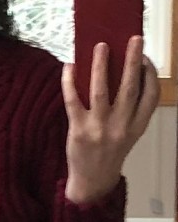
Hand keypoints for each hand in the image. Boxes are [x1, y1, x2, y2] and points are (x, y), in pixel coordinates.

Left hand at [61, 35, 159, 203]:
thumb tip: (123, 73)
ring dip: (101, 65)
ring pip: (101, 90)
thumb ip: (130, 110)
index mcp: (137, 127)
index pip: (151, 96)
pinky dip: (70, 81)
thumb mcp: (129, 134)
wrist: (92, 182)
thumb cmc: (110, 152)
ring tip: (101, 45)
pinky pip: (73, 100)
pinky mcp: (78, 130)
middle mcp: (121, 127)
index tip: (147, 58)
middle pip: (130, 87)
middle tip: (134, 39)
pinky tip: (70, 65)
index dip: (151, 74)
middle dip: (133, 60)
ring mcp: (99, 128)